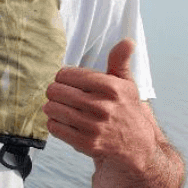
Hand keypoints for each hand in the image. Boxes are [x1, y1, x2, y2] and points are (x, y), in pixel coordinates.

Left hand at [43, 38, 151, 161]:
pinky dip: (54, 123)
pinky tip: (64, 121)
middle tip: (62, 95)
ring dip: (53, 107)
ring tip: (62, 108)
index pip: (66, 74)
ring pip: (51, 108)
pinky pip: (53, 127)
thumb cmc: (127, 111)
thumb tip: (127, 41)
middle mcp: (102, 106)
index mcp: (111, 87)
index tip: (68, 82)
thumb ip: (120, 61)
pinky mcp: (85, 143)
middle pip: (55, 90)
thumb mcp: (126, 84)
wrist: (136, 146)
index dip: (63, 77)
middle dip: (55, 91)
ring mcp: (93, 126)